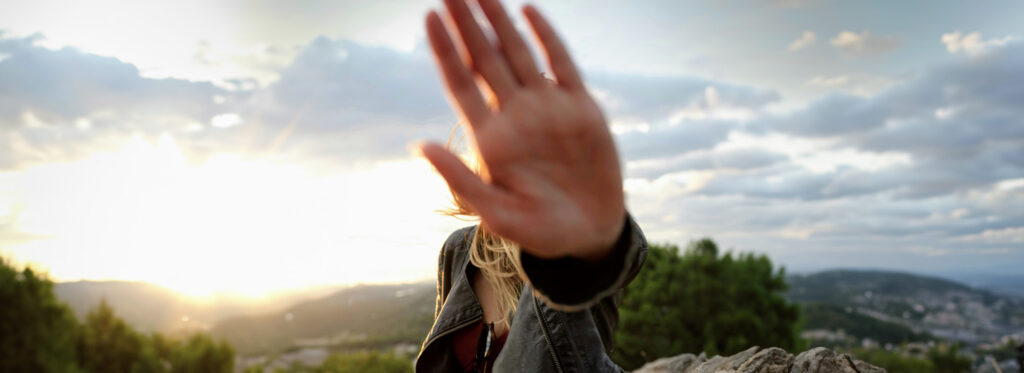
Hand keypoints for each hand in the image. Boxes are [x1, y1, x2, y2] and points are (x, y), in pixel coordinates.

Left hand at [416, 0, 624, 259]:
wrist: (590, 234)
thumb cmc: (540, 230)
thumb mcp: (497, 213)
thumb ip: (460, 180)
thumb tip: (419, 146)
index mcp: (491, 138)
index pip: (462, 83)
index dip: (446, 51)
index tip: (430, 18)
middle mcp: (515, 115)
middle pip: (484, 59)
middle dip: (467, 25)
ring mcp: (547, 108)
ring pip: (517, 53)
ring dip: (499, 22)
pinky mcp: (580, 107)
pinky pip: (560, 63)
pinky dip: (545, 36)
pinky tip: (528, 11)